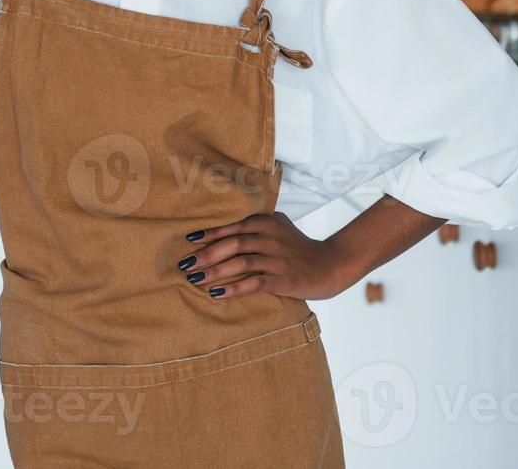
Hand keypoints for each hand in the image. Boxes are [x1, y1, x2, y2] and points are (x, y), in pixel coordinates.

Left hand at [176, 211, 353, 300]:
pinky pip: (255, 283)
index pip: (234, 226)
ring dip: (216, 271)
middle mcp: (272, 238)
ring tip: (196, 280)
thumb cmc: (301, 248)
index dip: (210, 233)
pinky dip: (234, 288)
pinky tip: (218, 294)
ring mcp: (278, 259)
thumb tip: (227, 228)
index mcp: (268, 223)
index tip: (189, 240)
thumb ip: (258, 224)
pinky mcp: (284, 279)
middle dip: (206, 254)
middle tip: (185, 264)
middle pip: (234, 243)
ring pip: (242, 262)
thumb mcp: (281, 227)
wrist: (332, 264)